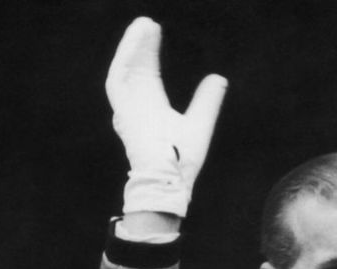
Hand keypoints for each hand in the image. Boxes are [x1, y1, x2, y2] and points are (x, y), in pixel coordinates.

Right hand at [106, 17, 227, 216]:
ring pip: (125, 69)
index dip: (150, 53)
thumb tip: (218, 78)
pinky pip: (118, 78)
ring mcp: (128, 108)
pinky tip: (136, 41)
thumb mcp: (200, 122)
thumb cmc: (182, 160)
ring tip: (142, 25)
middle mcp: (137, 106)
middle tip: (148, 23)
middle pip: (136, 68)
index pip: (148, 74)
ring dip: (132, 47)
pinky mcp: (122, 110)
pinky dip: (125, 58)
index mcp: (152, 108)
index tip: (155, 32)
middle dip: (141, 45)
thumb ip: (208, 100)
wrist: (171, 178)